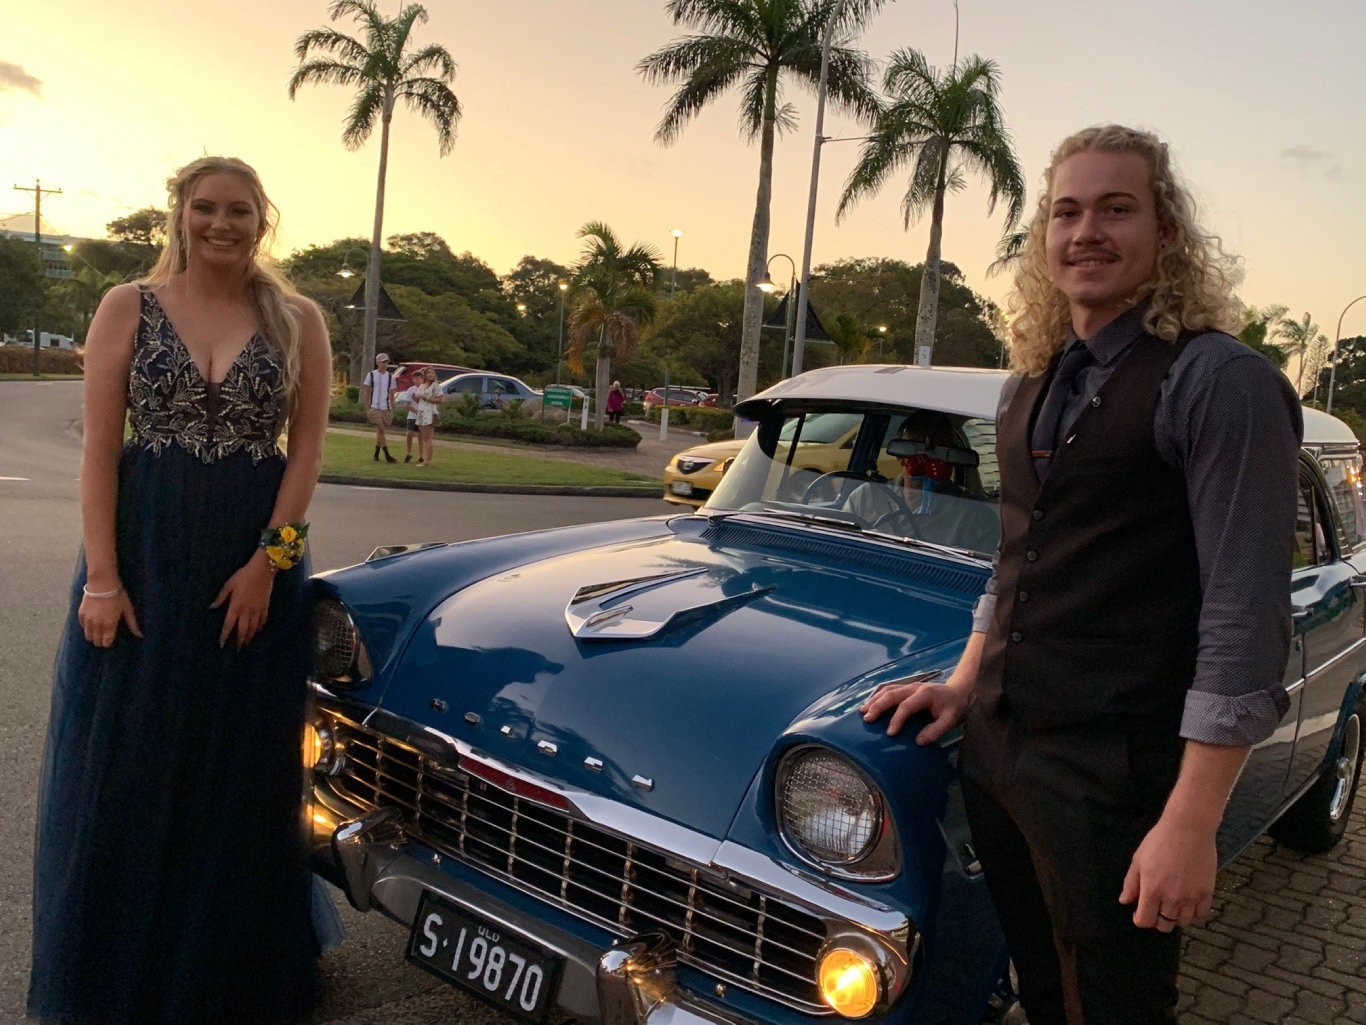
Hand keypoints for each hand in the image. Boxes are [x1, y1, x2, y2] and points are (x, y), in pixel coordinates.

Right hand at [79, 586, 141, 647]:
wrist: (102, 583)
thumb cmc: (117, 595)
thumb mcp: (127, 609)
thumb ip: (132, 623)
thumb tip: (139, 635)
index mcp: (109, 624)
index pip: (106, 642)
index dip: (109, 644)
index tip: (111, 641)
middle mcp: (96, 624)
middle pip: (96, 641)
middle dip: (101, 641)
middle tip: (105, 636)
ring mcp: (87, 620)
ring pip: (87, 636)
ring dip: (93, 636)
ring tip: (98, 632)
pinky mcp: (80, 614)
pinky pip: (82, 626)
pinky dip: (87, 627)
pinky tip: (92, 624)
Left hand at [212, 551, 274, 649]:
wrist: (262, 570)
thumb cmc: (243, 576)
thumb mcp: (229, 585)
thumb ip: (221, 597)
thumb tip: (212, 607)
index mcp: (236, 606)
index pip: (229, 625)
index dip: (225, 636)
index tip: (222, 645)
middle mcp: (247, 611)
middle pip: (243, 630)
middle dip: (240, 641)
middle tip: (238, 650)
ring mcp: (257, 610)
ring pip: (253, 628)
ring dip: (250, 637)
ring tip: (247, 643)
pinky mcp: (265, 607)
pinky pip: (263, 620)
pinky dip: (260, 627)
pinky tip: (258, 630)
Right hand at [860, 672, 972, 744]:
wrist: (959, 691)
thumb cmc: (955, 707)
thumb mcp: (951, 720)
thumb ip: (936, 730)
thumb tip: (919, 741)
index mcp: (925, 694)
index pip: (906, 706)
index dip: (896, 719)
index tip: (890, 734)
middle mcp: (914, 687)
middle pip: (891, 693)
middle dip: (878, 706)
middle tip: (867, 719)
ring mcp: (909, 686)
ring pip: (887, 689)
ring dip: (874, 699)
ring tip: (863, 711)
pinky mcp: (906, 688)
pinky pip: (888, 689)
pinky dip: (877, 696)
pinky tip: (870, 704)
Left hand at [1119, 813, 1217, 931]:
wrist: (1189, 828)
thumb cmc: (1159, 840)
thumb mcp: (1139, 859)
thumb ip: (1131, 883)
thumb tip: (1125, 901)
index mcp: (1152, 890)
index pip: (1145, 921)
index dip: (1140, 919)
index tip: (1139, 911)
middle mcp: (1172, 898)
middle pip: (1164, 925)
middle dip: (1157, 920)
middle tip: (1157, 907)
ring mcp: (1191, 897)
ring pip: (1183, 922)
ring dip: (1176, 917)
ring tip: (1172, 904)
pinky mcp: (1207, 893)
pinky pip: (1201, 913)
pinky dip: (1194, 911)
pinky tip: (1188, 900)